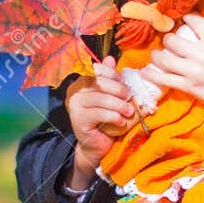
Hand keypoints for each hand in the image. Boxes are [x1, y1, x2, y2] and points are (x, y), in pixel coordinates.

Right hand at [64, 57, 133, 186]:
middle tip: (129, 98)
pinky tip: (121, 122)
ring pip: (99, 99)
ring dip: (118, 105)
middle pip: (98, 83)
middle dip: (118, 90)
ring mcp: (73, 105)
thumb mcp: (111, 97)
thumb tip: (110, 58)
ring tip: (129, 111)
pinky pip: (98, 114)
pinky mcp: (77, 120)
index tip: (126, 84)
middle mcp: (74, 91)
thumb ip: (110, 79)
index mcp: (81, 82)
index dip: (114, 75)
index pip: (97, 70)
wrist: (98, 145)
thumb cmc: (106, 119)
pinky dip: (113, 117)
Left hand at [143, 14, 203, 156]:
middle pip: (173, 40)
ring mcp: (193, 72)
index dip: (187, 17)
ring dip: (158, 54)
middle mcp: (202, 55)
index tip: (185, 18)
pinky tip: (145, 70)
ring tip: (157, 53)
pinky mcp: (189, 87)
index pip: (195, 22)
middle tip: (170, 39)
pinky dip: (152, 74)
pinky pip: (165, 79)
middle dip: (169, 37)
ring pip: (165, 58)